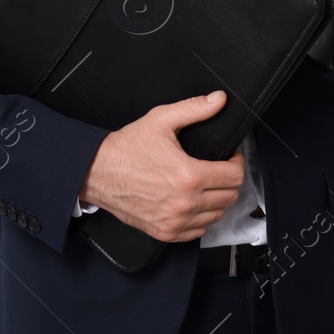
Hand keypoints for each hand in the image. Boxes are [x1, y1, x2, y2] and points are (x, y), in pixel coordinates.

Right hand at [78, 93, 244, 241]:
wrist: (97, 172)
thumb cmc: (126, 148)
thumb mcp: (160, 120)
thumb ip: (194, 109)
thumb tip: (218, 100)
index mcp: (189, 176)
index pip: (235, 176)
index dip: (236, 162)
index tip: (230, 156)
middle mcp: (185, 203)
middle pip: (230, 197)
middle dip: (228, 180)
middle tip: (218, 168)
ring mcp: (176, 221)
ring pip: (217, 215)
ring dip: (217, 199)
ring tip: (205, 184)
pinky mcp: (166, 233)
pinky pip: (199, 231)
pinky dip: (201, 217)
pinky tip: (192, 202)